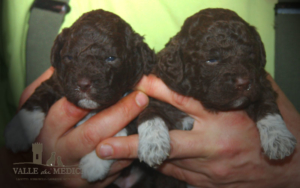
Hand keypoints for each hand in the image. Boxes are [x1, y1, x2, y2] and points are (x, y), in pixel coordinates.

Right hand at [16, 67, 149, 186]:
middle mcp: (60, 155)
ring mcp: (77, 173)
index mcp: (44, 133)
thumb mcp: (31, 111)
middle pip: (93, 133)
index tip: (114, 82)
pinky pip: (117, 169)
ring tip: (148, 115)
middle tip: (141, 96)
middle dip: (121, 112)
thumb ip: (47, 88)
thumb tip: (65, 66)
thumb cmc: (34, 138)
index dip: (93, 96)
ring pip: (110, 154)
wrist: (32, 178)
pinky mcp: (93, 185)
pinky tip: (139, 136)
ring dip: (131, 133)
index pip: (68, 110)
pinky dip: (130, 152)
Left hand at [97, 74, 299, 187]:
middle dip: (130, 144)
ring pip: (166, 162)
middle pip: (164, 142)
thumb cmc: (280, 132)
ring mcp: (209, 170)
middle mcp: (213, 146)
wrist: (296, 170)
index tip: (137, 83)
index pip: (182, 100)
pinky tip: (148, 159)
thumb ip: (237, 85)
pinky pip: (178, 174)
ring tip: (115, 151)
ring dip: (142, 155)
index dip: (156, 89)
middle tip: (103, 143)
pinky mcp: (209, 185)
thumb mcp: (264, 102)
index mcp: (225, 119)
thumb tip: (218, 70)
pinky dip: (162, 164)